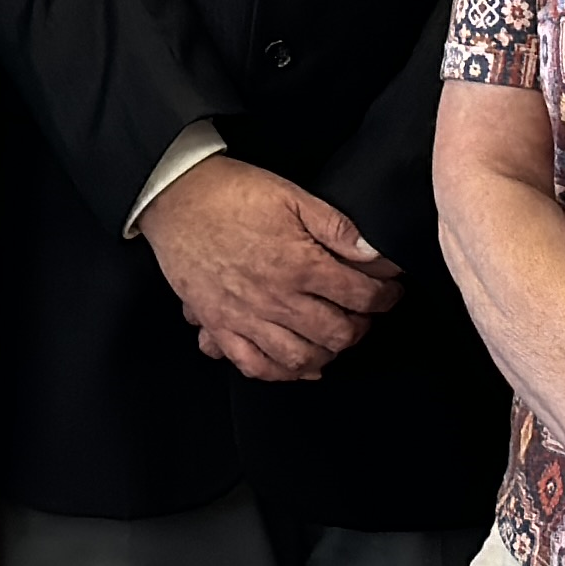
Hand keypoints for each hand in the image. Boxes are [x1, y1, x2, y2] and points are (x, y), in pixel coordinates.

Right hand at [142, 156, 401, 384]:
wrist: (174, 197)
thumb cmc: (231, 193)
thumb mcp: (293, 196)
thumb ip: (337, 228)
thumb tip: (375, 253)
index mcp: (300, 265)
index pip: (361, 296)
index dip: (386, 297)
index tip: (391, 292)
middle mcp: (276, 299)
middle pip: (338, 334)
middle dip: (362, 327)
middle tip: (366, 315)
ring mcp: (246, 318)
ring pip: (301, 358)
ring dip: (327, 353)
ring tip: (334, 337)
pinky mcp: (220, 325)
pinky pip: (255, 365)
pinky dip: (280, 372)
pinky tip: (296, 364)